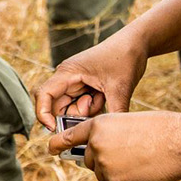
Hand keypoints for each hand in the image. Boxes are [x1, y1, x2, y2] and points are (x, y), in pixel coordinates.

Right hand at [34, 31, 149, 128]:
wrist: (137, 43)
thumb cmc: (124, 57)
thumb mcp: (120, 88)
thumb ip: (115, 113)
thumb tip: (113, 137)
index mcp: (68, 72)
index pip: (44, 94)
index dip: (43, 114)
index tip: (53, 129)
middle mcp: (68, 78)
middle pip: (57, 106)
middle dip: (72, 116)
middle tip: (92, 114)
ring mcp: (76, 83)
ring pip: (71, 108)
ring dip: (86, 112)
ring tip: (103, 99)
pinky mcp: (86, 87)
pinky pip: (82, 106)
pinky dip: (93, 109)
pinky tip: (105, 98)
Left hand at [50, 111, 180, 180]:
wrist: (179, 143)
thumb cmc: (159, 129)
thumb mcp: (126, 123)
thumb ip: (108, 137)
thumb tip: (100, 156)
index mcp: (97, 126)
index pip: (69, 136)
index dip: (59, 143)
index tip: (51, 148)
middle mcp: (95, 147)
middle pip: (89, 160)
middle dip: (102, 160)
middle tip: (127, 155)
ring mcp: (105, 168)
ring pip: (102, 175)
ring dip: (116, 172)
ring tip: (140, 162)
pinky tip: (142, 174)